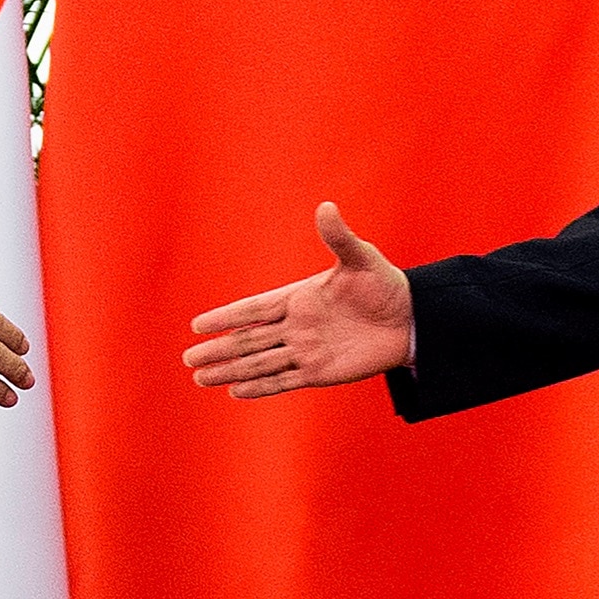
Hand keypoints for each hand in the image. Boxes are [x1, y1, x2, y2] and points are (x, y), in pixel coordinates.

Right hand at [183, 202, 412, 397]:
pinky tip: (235, 392)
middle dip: (218, 349)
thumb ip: (338, 237)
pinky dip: (259, 387)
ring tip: (200, 378)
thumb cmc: (385, 284)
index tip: (198, 325)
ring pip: (258, 363)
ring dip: (230, 371)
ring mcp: (304, 351)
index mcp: (297, 298)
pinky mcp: (319, 372)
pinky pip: (282, 381)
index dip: (226, 318)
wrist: (410, 320)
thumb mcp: (361, 258)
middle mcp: (294, 326)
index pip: (253, 310)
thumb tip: (326, 207)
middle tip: (188, 358)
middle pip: (247, 341)